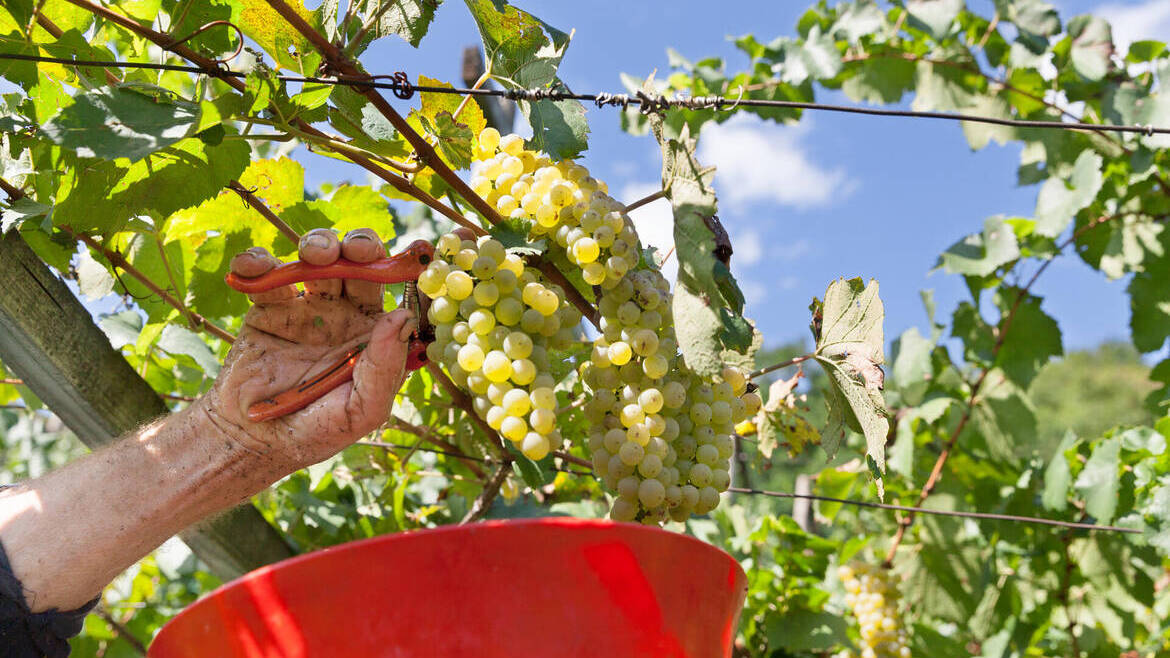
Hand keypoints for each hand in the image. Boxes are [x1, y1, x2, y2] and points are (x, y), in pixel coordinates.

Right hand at [198, 228, 415, 472]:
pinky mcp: (267, 307)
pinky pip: (266, 274)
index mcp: (376, 333)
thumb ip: (384, 368)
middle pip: (360, 264)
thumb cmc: (316, 431)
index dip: (406, 268)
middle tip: (355, 250)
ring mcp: (306, 306)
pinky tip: (254, 266)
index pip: (399, 292)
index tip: (415, 251)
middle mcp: (346, 313)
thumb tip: (402, 317)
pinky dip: (258, 262)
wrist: (252, 441)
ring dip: (318, 245)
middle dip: (361, 247)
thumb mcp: (360, 411)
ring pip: (318, 259)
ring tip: (312, 255)